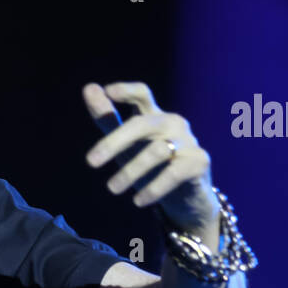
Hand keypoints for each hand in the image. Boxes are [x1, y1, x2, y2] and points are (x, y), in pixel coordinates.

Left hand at [81, 82, 220, 242]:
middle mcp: (173, 124)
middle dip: (114, 142)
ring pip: (156, 151)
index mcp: (154, 116)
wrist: (186, 197)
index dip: (127, 91)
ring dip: (130, 171)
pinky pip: (173, 173)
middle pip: (142, 124)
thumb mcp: (125, 143)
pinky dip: (154, 188)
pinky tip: (138, 201)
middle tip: (90, 162)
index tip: (108, 91)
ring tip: (112, 188)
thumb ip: (107, 118)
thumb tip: (88, 87)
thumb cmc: (150, 166)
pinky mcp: (199, 162)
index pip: (142, 94)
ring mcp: (188, 142)